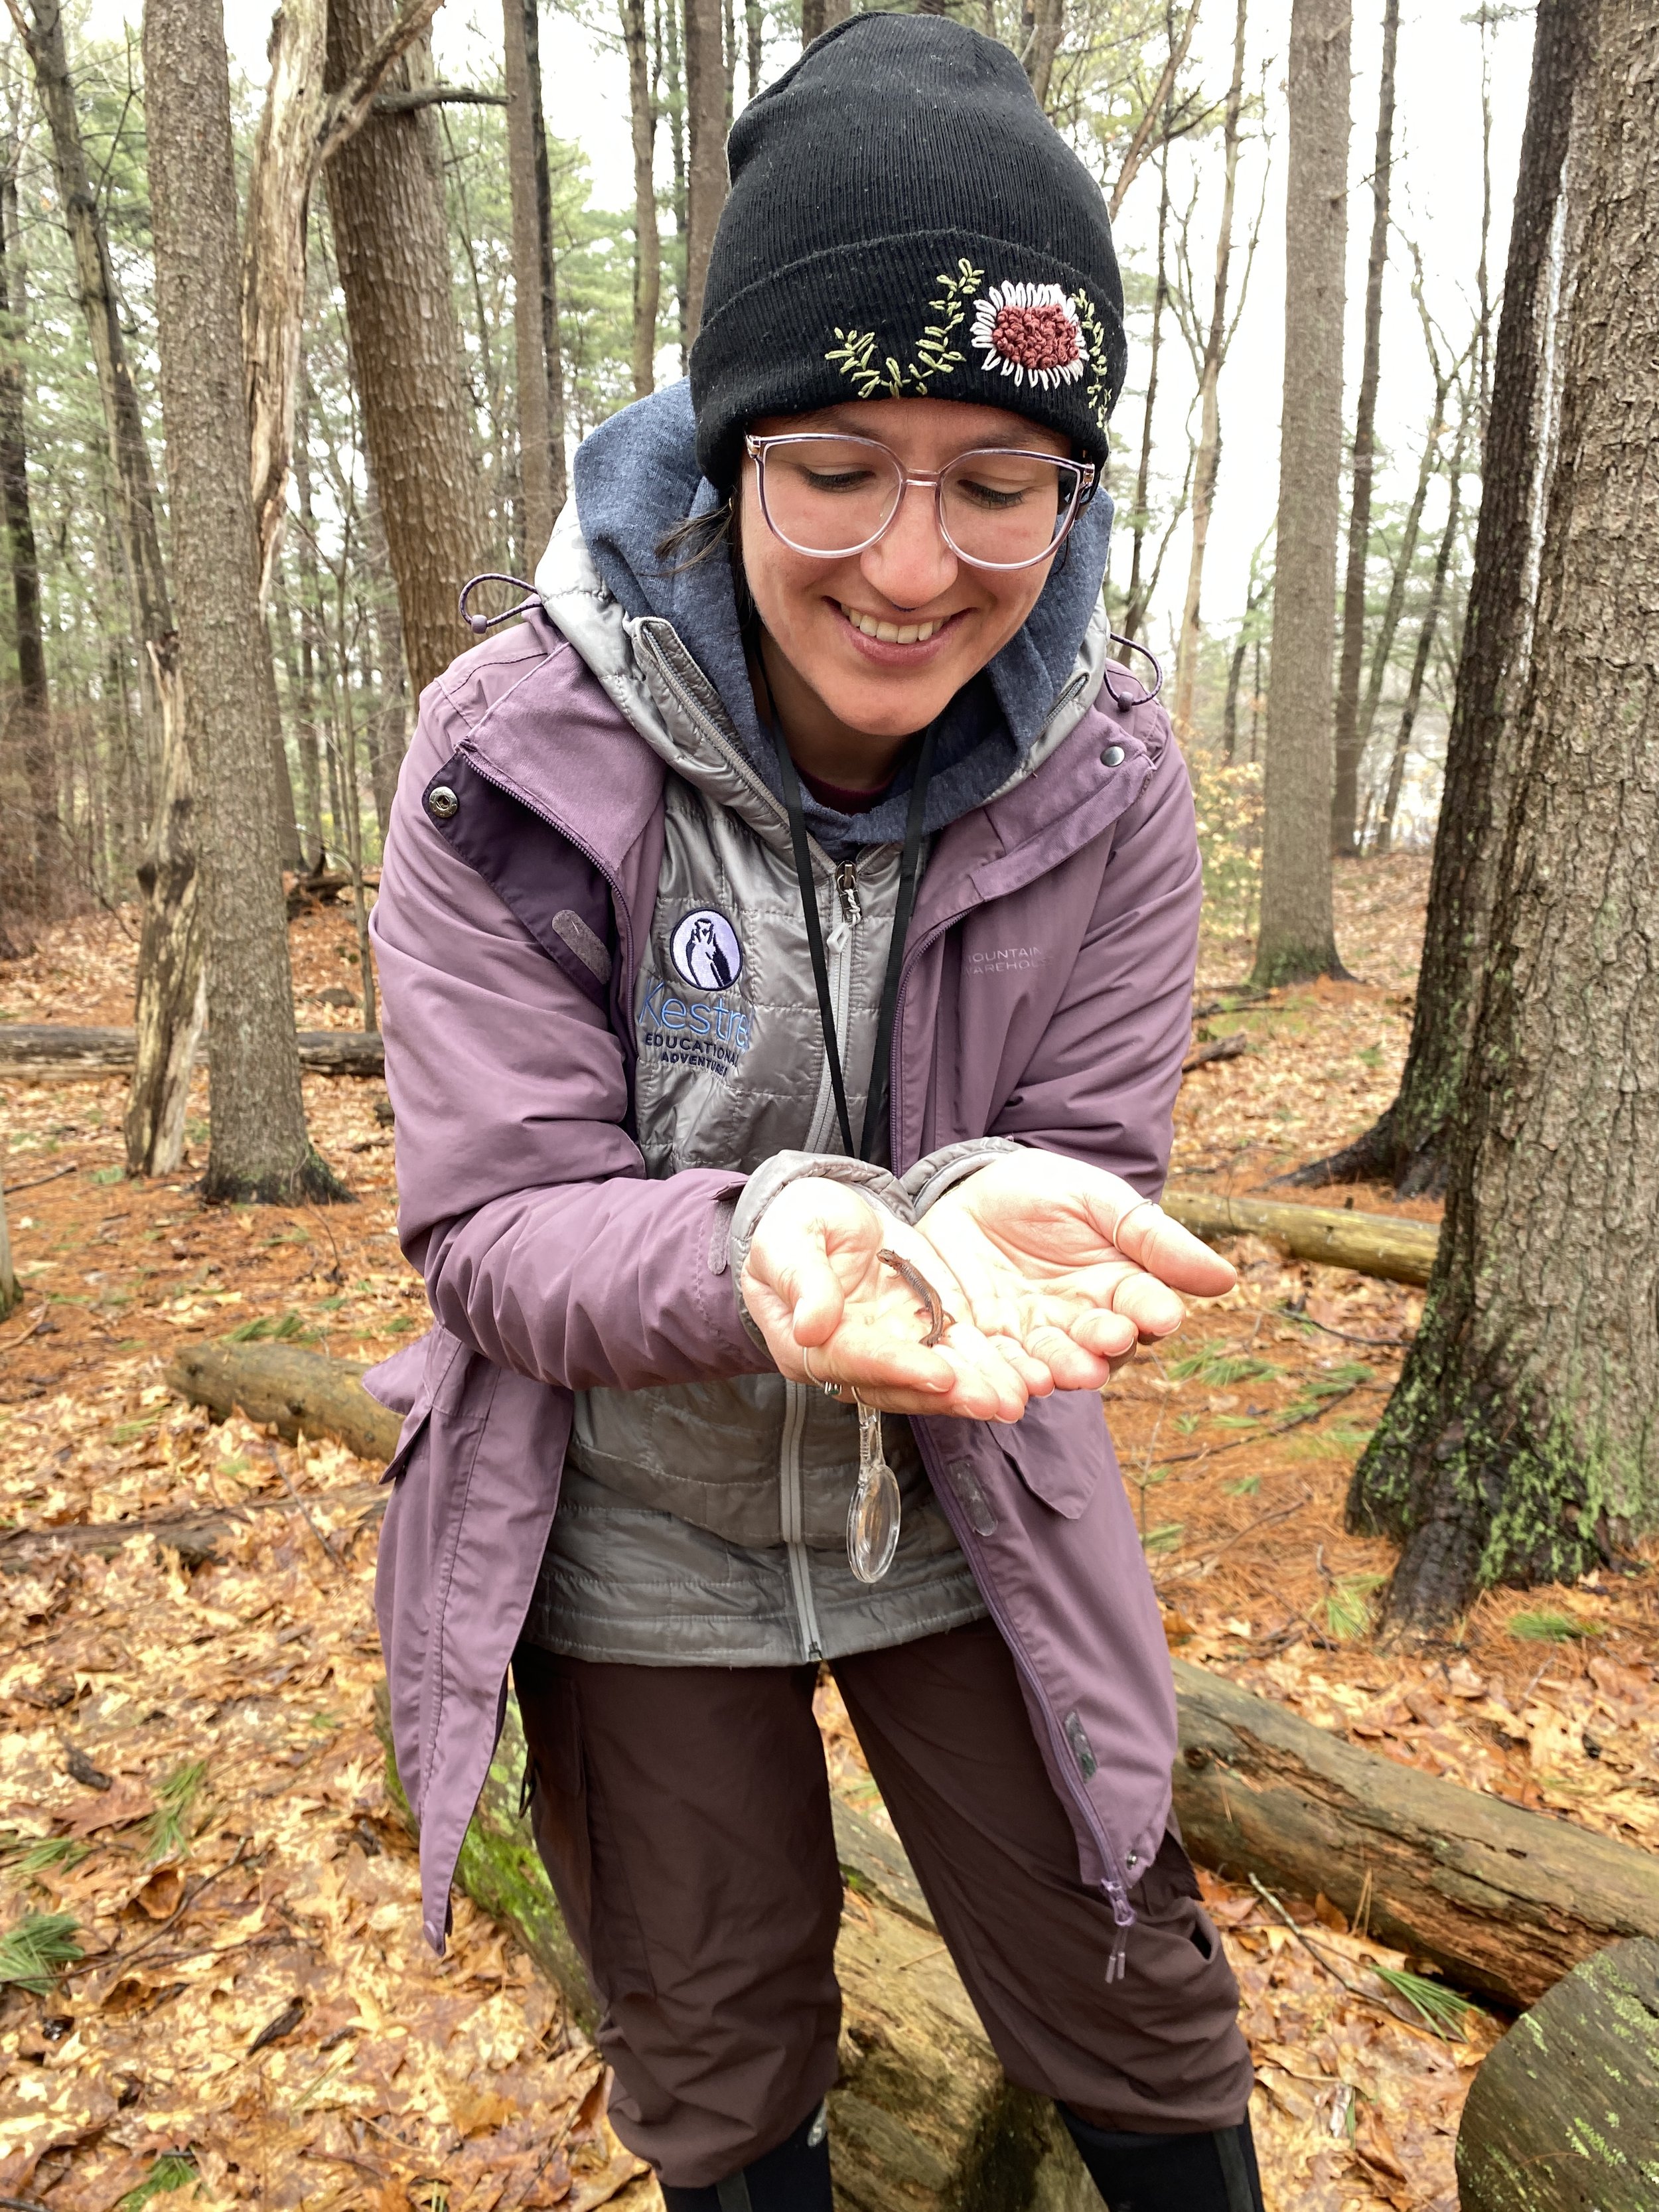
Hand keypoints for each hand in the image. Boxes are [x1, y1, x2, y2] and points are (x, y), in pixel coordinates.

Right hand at [740, 1176, 1029, 1419]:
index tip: (938, 1373)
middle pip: (898, 1385)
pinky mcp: (919, 1337)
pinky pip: (955, 1357)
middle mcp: (849, 1360)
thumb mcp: (792, 1238)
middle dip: (948, 1395)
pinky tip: (1023, 1374)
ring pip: (931, 1381)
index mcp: (806, 1343)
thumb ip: (803, 1280)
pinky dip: (988, 1367)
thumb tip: (813, 1328)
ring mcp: (888, 1351)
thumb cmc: (796, 1223)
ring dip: (975, 1389)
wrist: (825, 1213)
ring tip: (1016, 1396)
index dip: (896, 1368)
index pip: (852, 1361)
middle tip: (994, 1400)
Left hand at [914, 1151, 1235, 1390]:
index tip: (1160, 1316)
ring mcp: (1024, 1339)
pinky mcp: (975, 1344)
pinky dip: (985, 1383)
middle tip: (1105, 1343)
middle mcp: (1074, 1325)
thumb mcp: (1098, 1200)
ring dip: (1042, 1378)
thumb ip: (1153, 1238)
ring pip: (1040, 1370)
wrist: (965, 1190)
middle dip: (1097, 1350)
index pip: (1141, 1309)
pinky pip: (981, 1369)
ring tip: (1042, 1380)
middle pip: (1093, 1351)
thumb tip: (1226, 1279)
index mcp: (1114, 1291)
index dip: (1151, 1313)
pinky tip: (989, 1393)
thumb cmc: (1043, 1191)